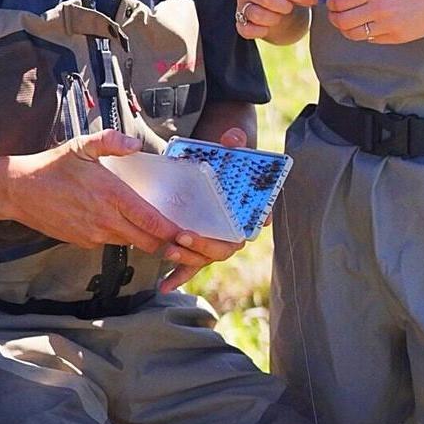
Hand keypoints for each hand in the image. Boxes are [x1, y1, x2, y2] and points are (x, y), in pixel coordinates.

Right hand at [6, 130, 182, 252]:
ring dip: (145, 240)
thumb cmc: (53, 167)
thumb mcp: (82, 145)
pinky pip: (110, 243)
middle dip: (168, 245)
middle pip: (147, 241)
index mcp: (111, 195)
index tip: (190, 236)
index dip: (173, 232)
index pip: (151, 221)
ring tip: (158, 232)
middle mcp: (105, 220)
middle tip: (185, 243)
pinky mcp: (84, 243)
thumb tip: (135, 144)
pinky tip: (120, 224)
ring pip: (130, 243)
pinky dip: (120, 236)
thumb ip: (111, 141)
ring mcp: (94, 235)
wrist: (19, 191)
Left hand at [159, 126, 247, 292]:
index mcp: (249, 208)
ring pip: (208, 257)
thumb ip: (234, 140)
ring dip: (189, 258)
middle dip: (207, 245)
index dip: (257, 223)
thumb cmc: (224, 160)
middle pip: (228, 245)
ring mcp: (217, 240)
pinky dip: (178, 275)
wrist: (211, 167)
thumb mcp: (230, 146)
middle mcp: (236, 229)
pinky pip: (191, 265)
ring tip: (170, 251)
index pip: (259, 218)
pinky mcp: (199, 247)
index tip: (249, 225)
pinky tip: (164, 285)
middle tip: (185, 236)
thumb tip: (232, 138)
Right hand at [235, 0, 321, 40]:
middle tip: (289, 8)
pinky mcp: (239, 24)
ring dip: (274, 19)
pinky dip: (261, 31)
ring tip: (278, 16)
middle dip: (284, 6)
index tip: (315, 0)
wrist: (273, 10)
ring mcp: (240, 6)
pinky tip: (268, 27)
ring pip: (257, 14)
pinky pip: (247, 30)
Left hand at [325, 0, 423, 44]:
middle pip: (341, 21)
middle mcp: (379, 7)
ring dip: (346, 29)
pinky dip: (366, 33)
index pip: (338, 2)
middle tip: (337, 14)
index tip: (332, 3)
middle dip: (334, 18)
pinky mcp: (396, 36)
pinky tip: (372, 24)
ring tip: (351, 22)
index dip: (330, 4)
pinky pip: (371, 39)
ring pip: (353, 34)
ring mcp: (388, 24)